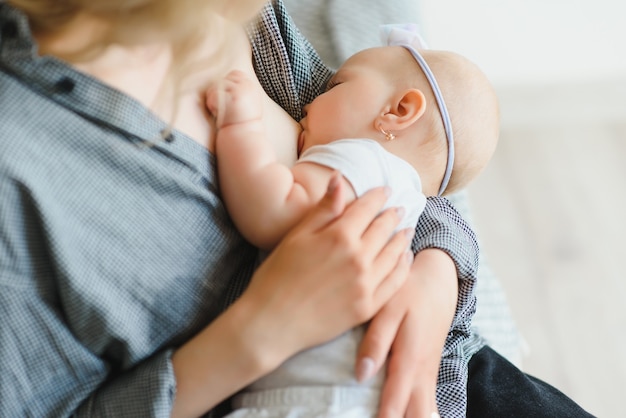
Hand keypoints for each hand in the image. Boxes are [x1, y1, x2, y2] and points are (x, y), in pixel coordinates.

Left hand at [206, 69, 262, 127]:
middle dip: (218, 93)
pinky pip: (214, 95)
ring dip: (213, 99)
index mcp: (251, 87)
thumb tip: (224, 80)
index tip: (227, 100)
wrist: (245, 138)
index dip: (226, 85)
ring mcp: (241, 91)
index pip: (234, 74)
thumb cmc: (241, 123)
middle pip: (223, 80)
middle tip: (222, 108)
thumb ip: (240, 90)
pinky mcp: (233, 98)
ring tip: (220, 112)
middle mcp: (247, 86)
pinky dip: (211, 105)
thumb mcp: (246, 103)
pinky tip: (217, 113)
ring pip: (216, 86)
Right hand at [239, 172, 413, 366]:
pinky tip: (405, 258)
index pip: (367, 209)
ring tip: (406, 229)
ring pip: (394, 254)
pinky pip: (395, 282)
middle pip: (384, 229)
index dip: (377, 196)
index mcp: (339, 236)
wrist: (272, 322)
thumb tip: (339, 178)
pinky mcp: (368, 306)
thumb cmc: (277, 276)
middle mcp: (358, 258)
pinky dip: (403, 266)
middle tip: (399, 208)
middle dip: (392, 215)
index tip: (384, 191)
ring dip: (402, 238)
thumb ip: (323, 208)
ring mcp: (365, 284)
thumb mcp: (297, 236)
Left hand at [356, 249, 457, 417]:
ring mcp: (428, 374)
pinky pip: (427, 404)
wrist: (439, 280)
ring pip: (426, 413)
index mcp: (410, 360)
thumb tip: (361, 376)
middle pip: (418, 416)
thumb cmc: (409, 293)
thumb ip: (375, 342)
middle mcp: (422, 374)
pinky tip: (407, 417)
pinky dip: (418, 415)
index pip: (395, 403)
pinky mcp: (428, 371)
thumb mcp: (389, 310)